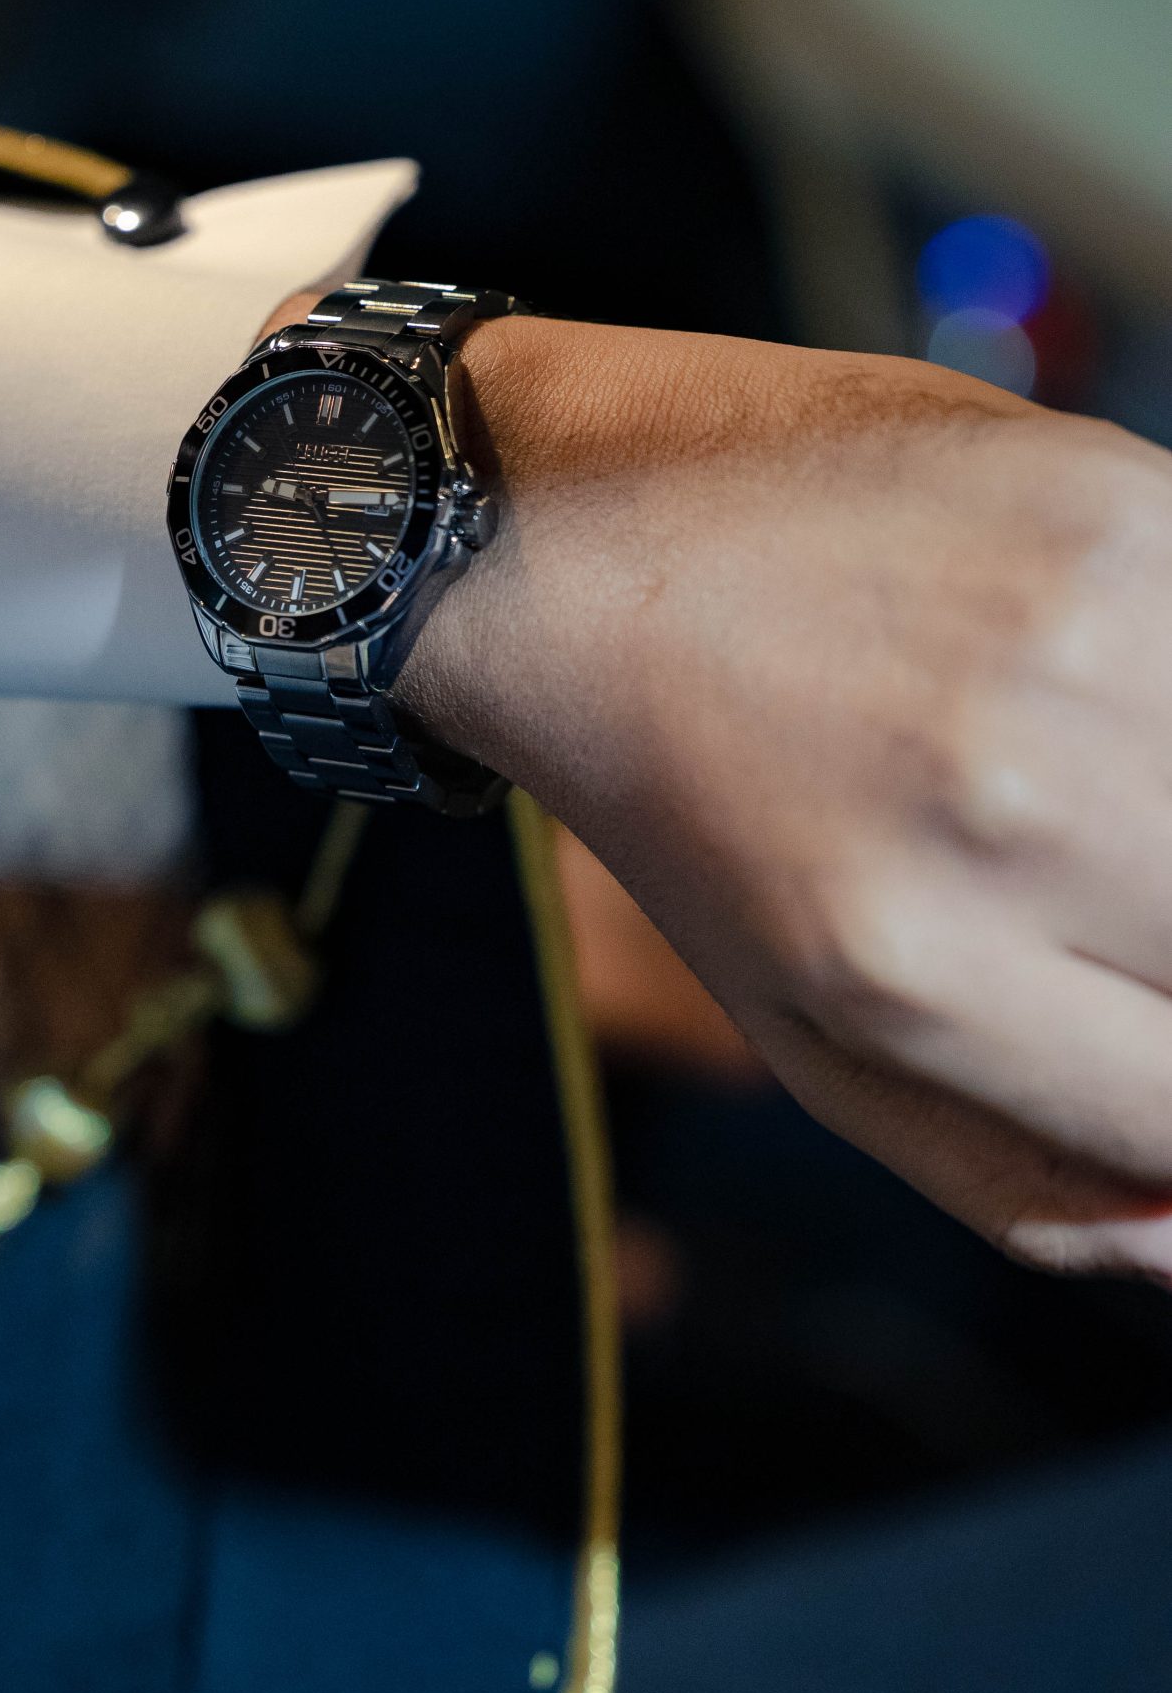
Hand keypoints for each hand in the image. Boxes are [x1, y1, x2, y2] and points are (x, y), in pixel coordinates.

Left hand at [380, 311, 1171, 1284]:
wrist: (576, 545)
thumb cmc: (708, 820)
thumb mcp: (811, 1047)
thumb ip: (1018, 1182)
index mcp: (912, 977)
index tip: (1132, 1027)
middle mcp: (1007, 815)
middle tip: (1106, 918)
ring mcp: (1080, 648)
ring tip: (1103, 815)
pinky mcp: (1125, 509)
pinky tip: (1122, 713)